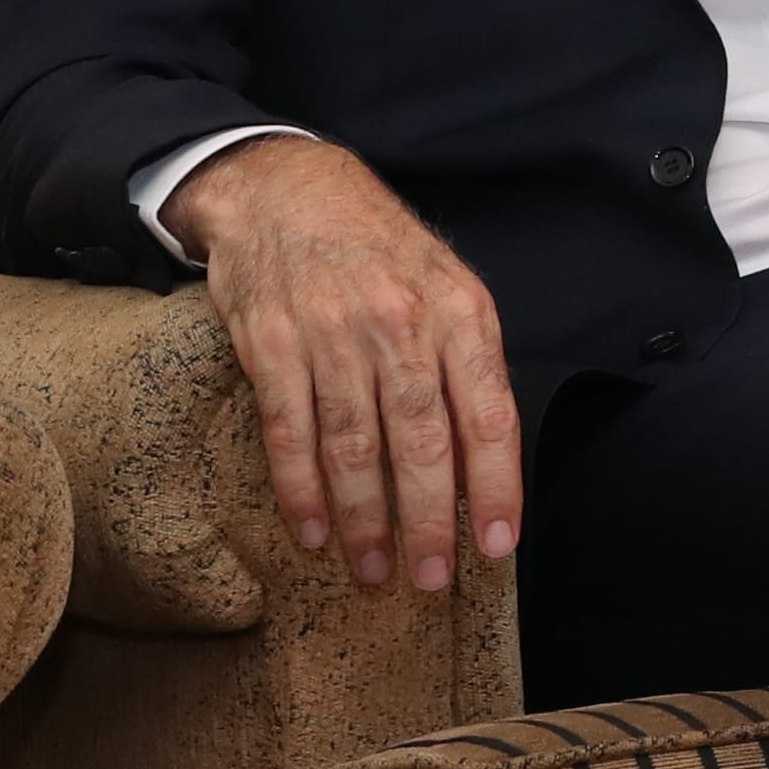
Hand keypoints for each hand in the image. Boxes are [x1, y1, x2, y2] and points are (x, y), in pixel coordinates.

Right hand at [170, 136, 522, 593]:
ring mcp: (333, 333)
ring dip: (365, 519)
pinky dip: (301, 489)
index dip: (494, 487)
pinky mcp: (271, 344)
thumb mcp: (448, 284)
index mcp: (461, 313)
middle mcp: (402, 324)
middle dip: (428, 521)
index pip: (489, 415)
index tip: (497, 546)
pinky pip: (290, 430)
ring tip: (372, 573)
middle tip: (432, 580)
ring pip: (355, 445)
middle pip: (422, 441)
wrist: (286, 187)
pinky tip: (314, 532)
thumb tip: (486, 455)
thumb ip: (467, 361)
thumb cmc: (380, 250)